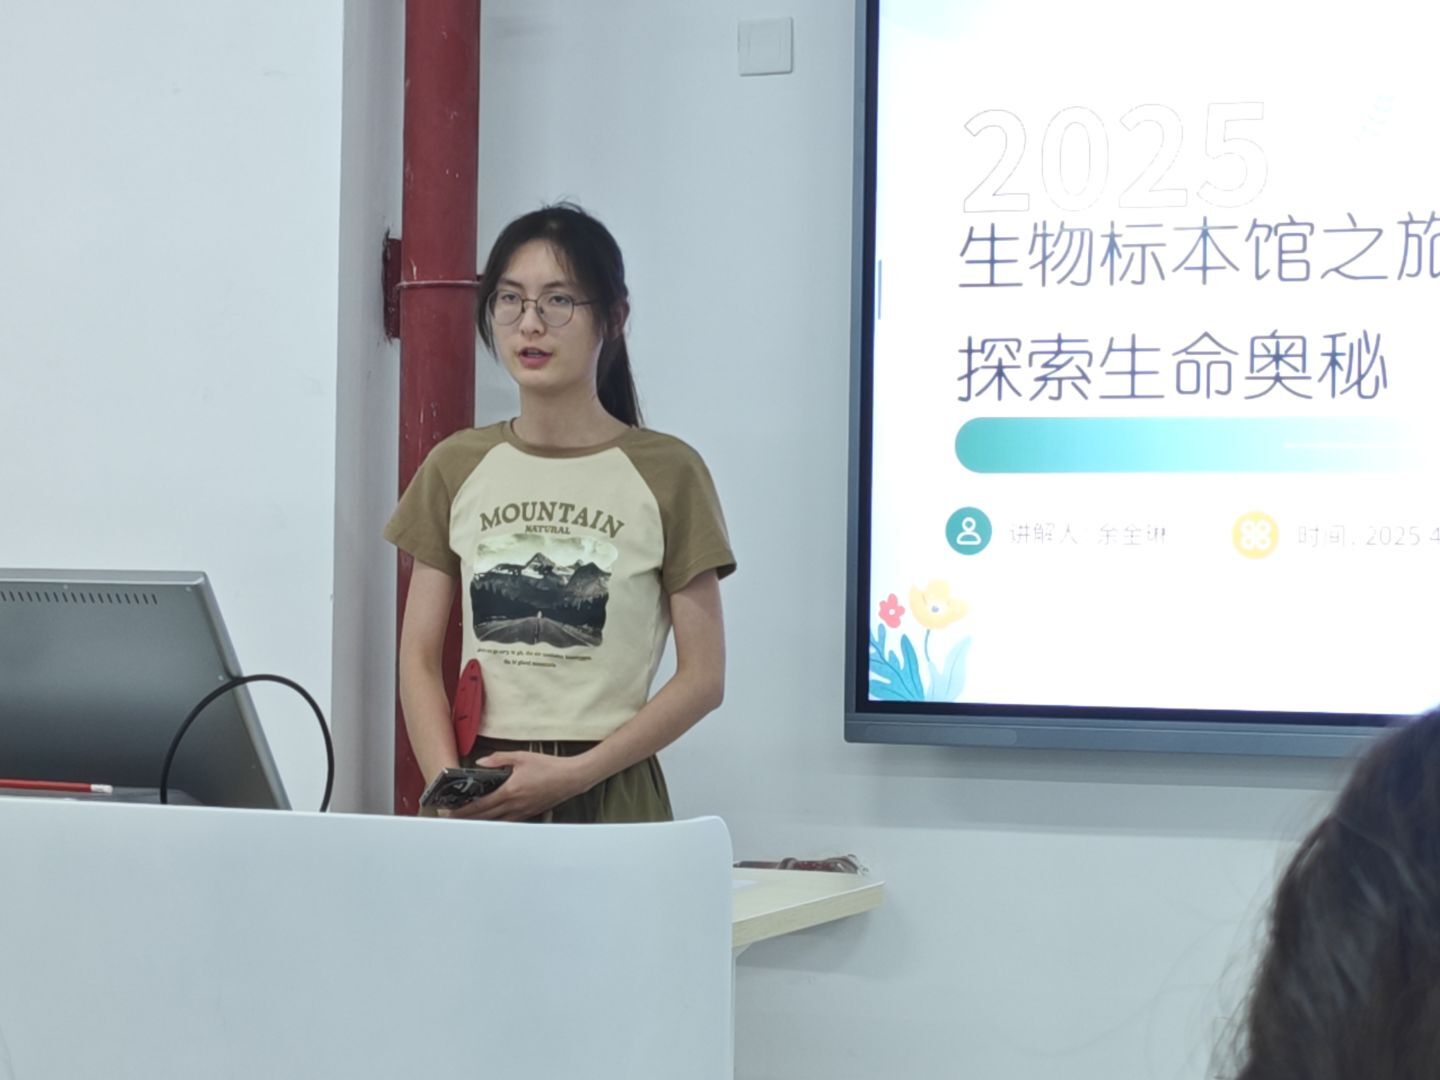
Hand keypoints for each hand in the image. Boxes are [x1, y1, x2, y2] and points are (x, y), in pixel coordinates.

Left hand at [443, 751, 590, 821]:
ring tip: (467, 821)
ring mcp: (522, 812)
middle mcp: (514, 806)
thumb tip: (480, 762)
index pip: (480, 804)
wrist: (571, 778)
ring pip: (495, 822)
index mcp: (509, 792)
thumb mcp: (521, 757)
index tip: (451, 812)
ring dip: (481, 822)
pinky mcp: (529, 813)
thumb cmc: (549, 767)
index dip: (463, 810)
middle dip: (467, 819)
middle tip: (452, 819)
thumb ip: (498, 759)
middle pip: (485, 817)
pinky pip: (508, 821)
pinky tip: (491, 819)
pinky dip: (496, 822)